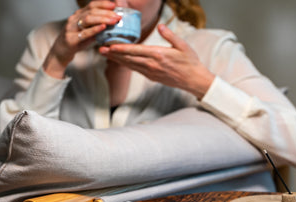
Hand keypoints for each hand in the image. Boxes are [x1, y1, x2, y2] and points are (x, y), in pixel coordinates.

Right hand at [43, 0, 120, 78]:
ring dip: (103, 19)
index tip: (114, 5)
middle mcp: (73, 19)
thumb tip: (112, 22)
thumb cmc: (76, 41)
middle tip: (118, 16)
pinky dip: (94, 29)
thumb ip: (96, 26)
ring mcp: (71, 28)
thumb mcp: (87, 31)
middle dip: (106, 12)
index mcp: (78, 15)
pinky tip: (103, 28)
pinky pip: (84, 33)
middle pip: (91, 11)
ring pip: (87, 19)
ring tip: (114, 21)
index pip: (91, 5)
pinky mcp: (71, 39)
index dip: (103, 4)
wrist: (60, 53)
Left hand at [99, 24, 215, 98]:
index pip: (137, 51)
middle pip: (129, 59)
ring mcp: (151, 72)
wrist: (194, 80)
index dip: (122, 49)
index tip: (111, 46)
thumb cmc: (190, 62)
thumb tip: (161, 26)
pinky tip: (119, 60)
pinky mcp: (152, 77)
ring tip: (106, 54)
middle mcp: (153, 65)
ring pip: (130, 65)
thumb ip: (170, 36)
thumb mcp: (183, 46)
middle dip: (114, 54)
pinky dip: (126, 64)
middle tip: (101, 49)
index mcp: (159, 55)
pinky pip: (136, 70)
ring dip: (117, 60)